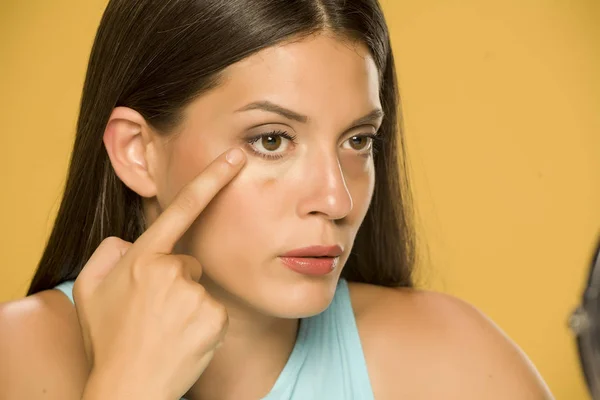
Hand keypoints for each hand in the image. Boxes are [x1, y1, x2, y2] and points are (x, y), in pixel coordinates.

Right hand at [74, 148, 245, 399]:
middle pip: (189, 262)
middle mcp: (170, 270)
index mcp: (141, 258)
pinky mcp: (214, 317)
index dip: (211, 179)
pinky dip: (203, 323)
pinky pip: (214, 310)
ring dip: (189, 305)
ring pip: (202, 288)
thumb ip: (108, 252)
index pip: (181, 209)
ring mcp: (194, 295)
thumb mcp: (89, 289)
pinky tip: (183, 339)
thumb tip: (132, 240)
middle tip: (155, 313)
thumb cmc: (109, 338)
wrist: (129, 387)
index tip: (235, 157)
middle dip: (177, 281)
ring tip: (166, 329)